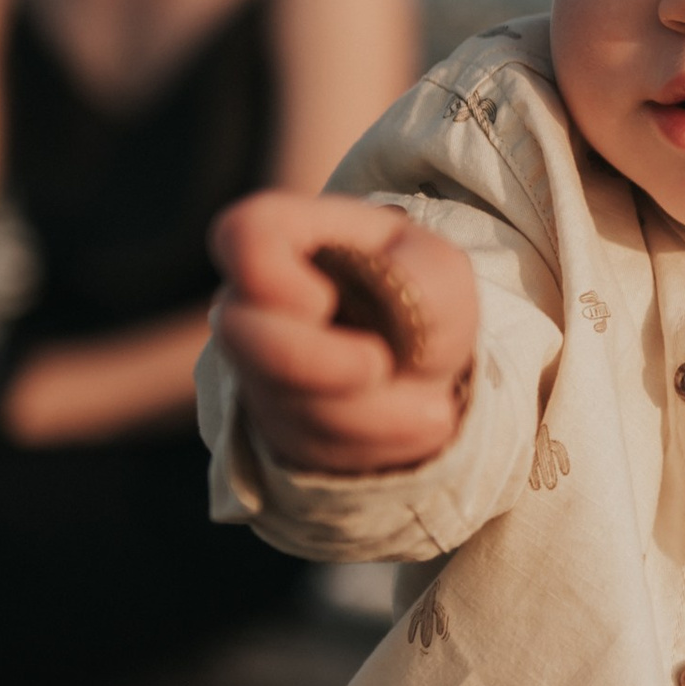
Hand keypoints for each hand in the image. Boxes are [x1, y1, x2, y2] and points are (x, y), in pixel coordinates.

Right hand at [209, 191, 478, 473]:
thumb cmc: (422, 296)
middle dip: (320, 362)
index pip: (242, 236)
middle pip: (242, 335)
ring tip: (432, 407)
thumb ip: (419, 275)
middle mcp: (253, 303)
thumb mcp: (443, 272)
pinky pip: (310, 449)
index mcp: (287, 238)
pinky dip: (373, 444)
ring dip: (370, 413)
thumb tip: (381, 297)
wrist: (425, 364)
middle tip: (380, 365)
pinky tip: (410, 425)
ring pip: (286, 403)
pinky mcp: (274, 428)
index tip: (326, 300)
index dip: (278, 277)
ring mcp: (255, 369)